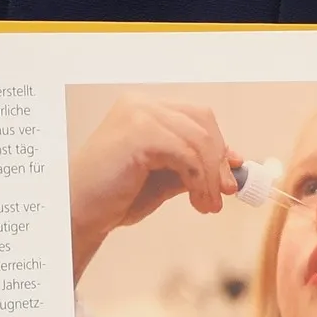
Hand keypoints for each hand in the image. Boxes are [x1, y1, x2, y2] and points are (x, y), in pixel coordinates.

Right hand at [68, 94, 241, 282]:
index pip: (198, 117)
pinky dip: (197, 179)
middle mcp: (141, 103)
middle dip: (218, 160)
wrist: (79, 213)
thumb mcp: (167, 177)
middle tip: (221, 195)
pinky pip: (186, 153)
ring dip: (209, 177)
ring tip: (206, 206)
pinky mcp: (138, 132)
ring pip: (198, 139)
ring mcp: (138, 113)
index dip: (219, 147)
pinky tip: (195, 201)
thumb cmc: (117, 197)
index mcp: (145, 108)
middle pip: (203, 122)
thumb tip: (237, 161)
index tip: (227, 180)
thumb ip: (196, 165)